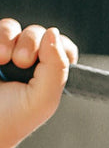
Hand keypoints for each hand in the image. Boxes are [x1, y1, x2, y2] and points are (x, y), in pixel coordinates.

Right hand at [0, 18, 77, 147]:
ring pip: (12, 27)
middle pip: (38, 33)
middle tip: (21, 64)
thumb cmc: (11, 119)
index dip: (60, 47)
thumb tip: (52, 32)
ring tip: (2, 60)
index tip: (49, 62)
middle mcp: (28, 62)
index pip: (63, 48)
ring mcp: (5, 53)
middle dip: (31, 43)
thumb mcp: (43, 99)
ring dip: (8, 39)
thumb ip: (56, 68)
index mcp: (48, 75)